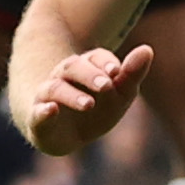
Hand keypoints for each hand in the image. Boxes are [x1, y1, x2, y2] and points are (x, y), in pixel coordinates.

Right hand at [24, 42, 154, 155]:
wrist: (64, 135)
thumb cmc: (95, 110)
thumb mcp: (118, 95)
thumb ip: (131, 75)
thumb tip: (147, 49)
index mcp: (86, 67)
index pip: (95, 58)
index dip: (105, 63)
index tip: (116, 71)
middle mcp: (64, 77)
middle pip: (74, 67)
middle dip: (90, 75)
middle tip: (107, 85)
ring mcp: (49, 96)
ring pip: (56, 88)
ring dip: (72, 95)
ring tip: (89, 104)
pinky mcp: (38, 118)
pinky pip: (37, 112)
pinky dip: (43, 111)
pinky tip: (51, 110)